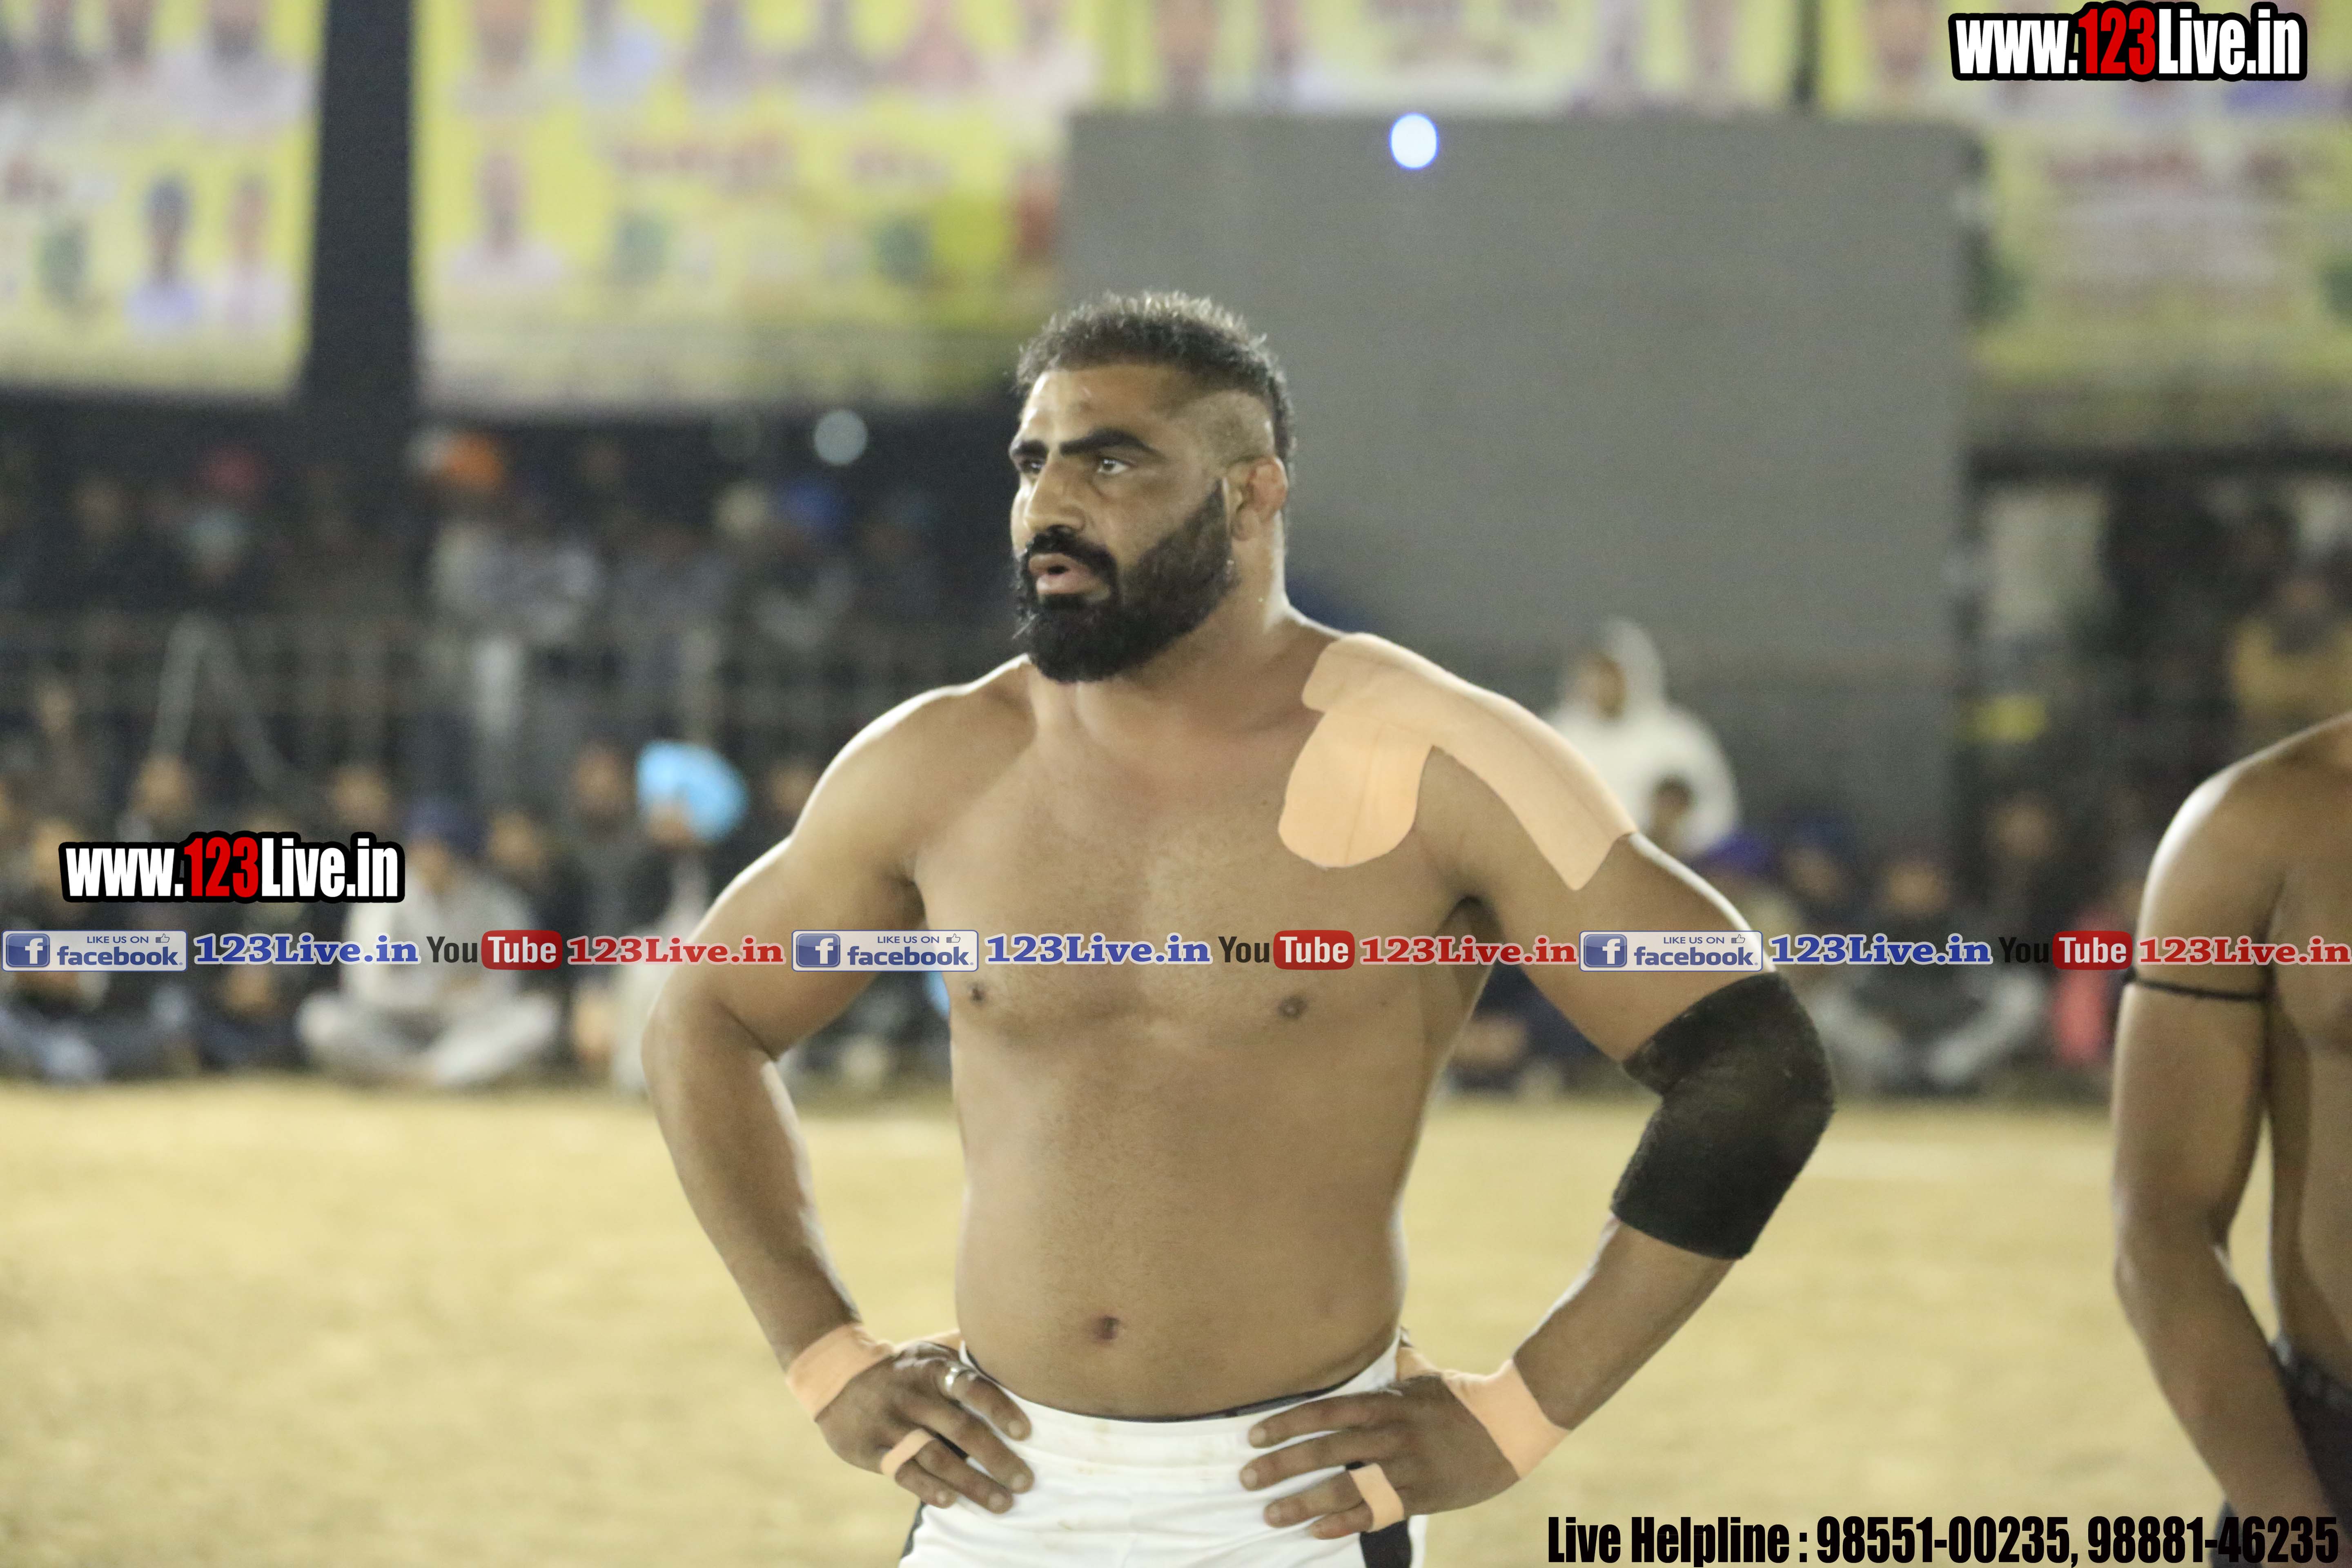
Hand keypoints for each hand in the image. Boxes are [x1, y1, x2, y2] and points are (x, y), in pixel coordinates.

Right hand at [814, 1340, 1035, 1514]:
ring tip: (1001, 1503)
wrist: (836, 1374)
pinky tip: (952, 1501)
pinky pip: (903, 1471)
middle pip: (960, 1429)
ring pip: (935, 1457)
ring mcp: (889, 1422)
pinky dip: (928, 1488)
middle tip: (1024, 1482)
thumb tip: (1015, 1360)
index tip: (1026, 1433)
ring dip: (971, 1483)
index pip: (972, 1387)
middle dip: (996, 1458)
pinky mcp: (868, 1447)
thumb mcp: (929, 1353)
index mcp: (932, 1369)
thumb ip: (965, 1361)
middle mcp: (913, 1395)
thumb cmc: (903, 1368)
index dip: (1000, 1408)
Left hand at [1240, 1370, 1517, 1538]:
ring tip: (1271, 1514)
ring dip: (1304, 1502)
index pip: (1327, 1411)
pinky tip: (1316, 1532)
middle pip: (1328, 1450)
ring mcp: (1408, 1468)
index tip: (1254, 1435)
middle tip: (1246, 1478)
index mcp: (1388, 1401)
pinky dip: (1344, 1524)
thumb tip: (1377, 1333)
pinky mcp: (1423, 1496)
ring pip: (1347, 1487)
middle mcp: (1393, 1434)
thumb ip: (1394, 1360)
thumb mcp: (1424, 1373)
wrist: (1514, 1425)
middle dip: (1283, 1465)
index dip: (1288, 1422)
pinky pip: (1377, 1514)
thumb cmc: (1463, 1396)